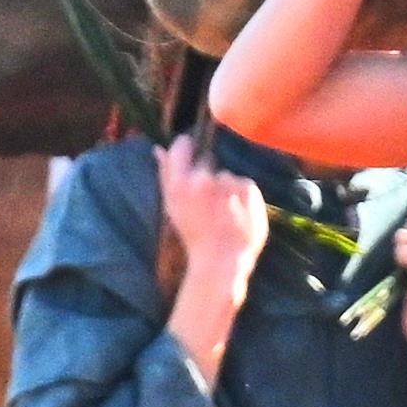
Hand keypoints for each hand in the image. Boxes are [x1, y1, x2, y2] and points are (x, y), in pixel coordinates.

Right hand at [160, 132, 271, 307]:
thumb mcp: (172, 207)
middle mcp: (202, 179)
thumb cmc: (193, 235)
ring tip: (224, 215)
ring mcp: (227, 183)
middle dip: (208, 175)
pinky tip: (238, 216)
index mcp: (179, 183)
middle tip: (209, 203)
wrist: (221, 261)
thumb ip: (165, 175)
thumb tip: (159, 149)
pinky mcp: (248, 188)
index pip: (182, 146)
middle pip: (207, 160)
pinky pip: (244, 185)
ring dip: (227, 189)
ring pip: (227, 176)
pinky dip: (242, 198)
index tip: (191, 159)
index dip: (187, 149)